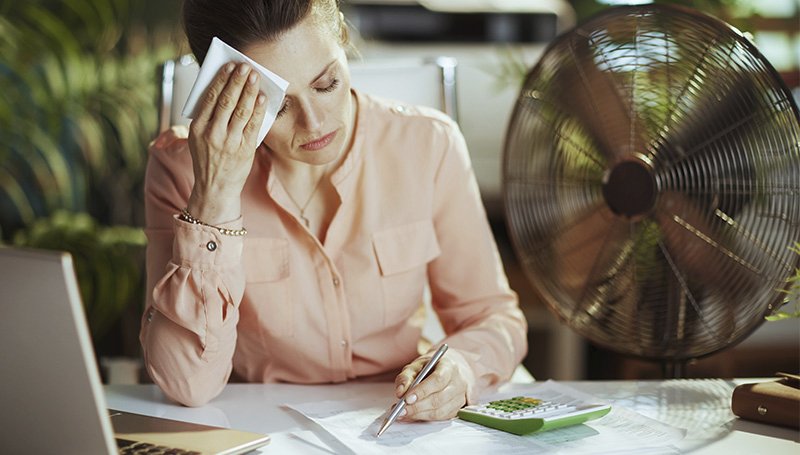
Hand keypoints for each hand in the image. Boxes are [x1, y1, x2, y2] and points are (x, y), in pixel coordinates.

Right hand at [186, 62, 266, 223]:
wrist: (215, 188)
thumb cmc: (208, 159)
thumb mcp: (199, 138)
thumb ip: (209, 117)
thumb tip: (225, 89)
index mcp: (198, 128)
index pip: (211, 98)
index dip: (221, 80)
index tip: (229, 66)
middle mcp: (213, 134)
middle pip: (227, 101)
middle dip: (237, 81)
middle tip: (245, 67)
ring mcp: (230, 142)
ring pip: (241, 111)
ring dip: (249, 91)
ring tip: (255, 76)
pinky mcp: (245, 150)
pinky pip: (254, 125)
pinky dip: (259, 110)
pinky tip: (262, 97)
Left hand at [394, 354, 467, 420]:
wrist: (447, 371)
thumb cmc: (431, 367)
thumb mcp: (417, 366)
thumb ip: (406, 377)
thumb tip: (400, 392)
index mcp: (449, 367)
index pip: (437, 380)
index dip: (422, 391)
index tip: (406, 399)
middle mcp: (458, 382)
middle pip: (438, 399)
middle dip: (417, 407)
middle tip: (401, 410)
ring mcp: (459, 397)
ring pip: (439, 411)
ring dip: (419, 415)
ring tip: (403, 413)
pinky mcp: (456, 409)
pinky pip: (440, 418)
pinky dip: (424, 418)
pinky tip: (412, 415)